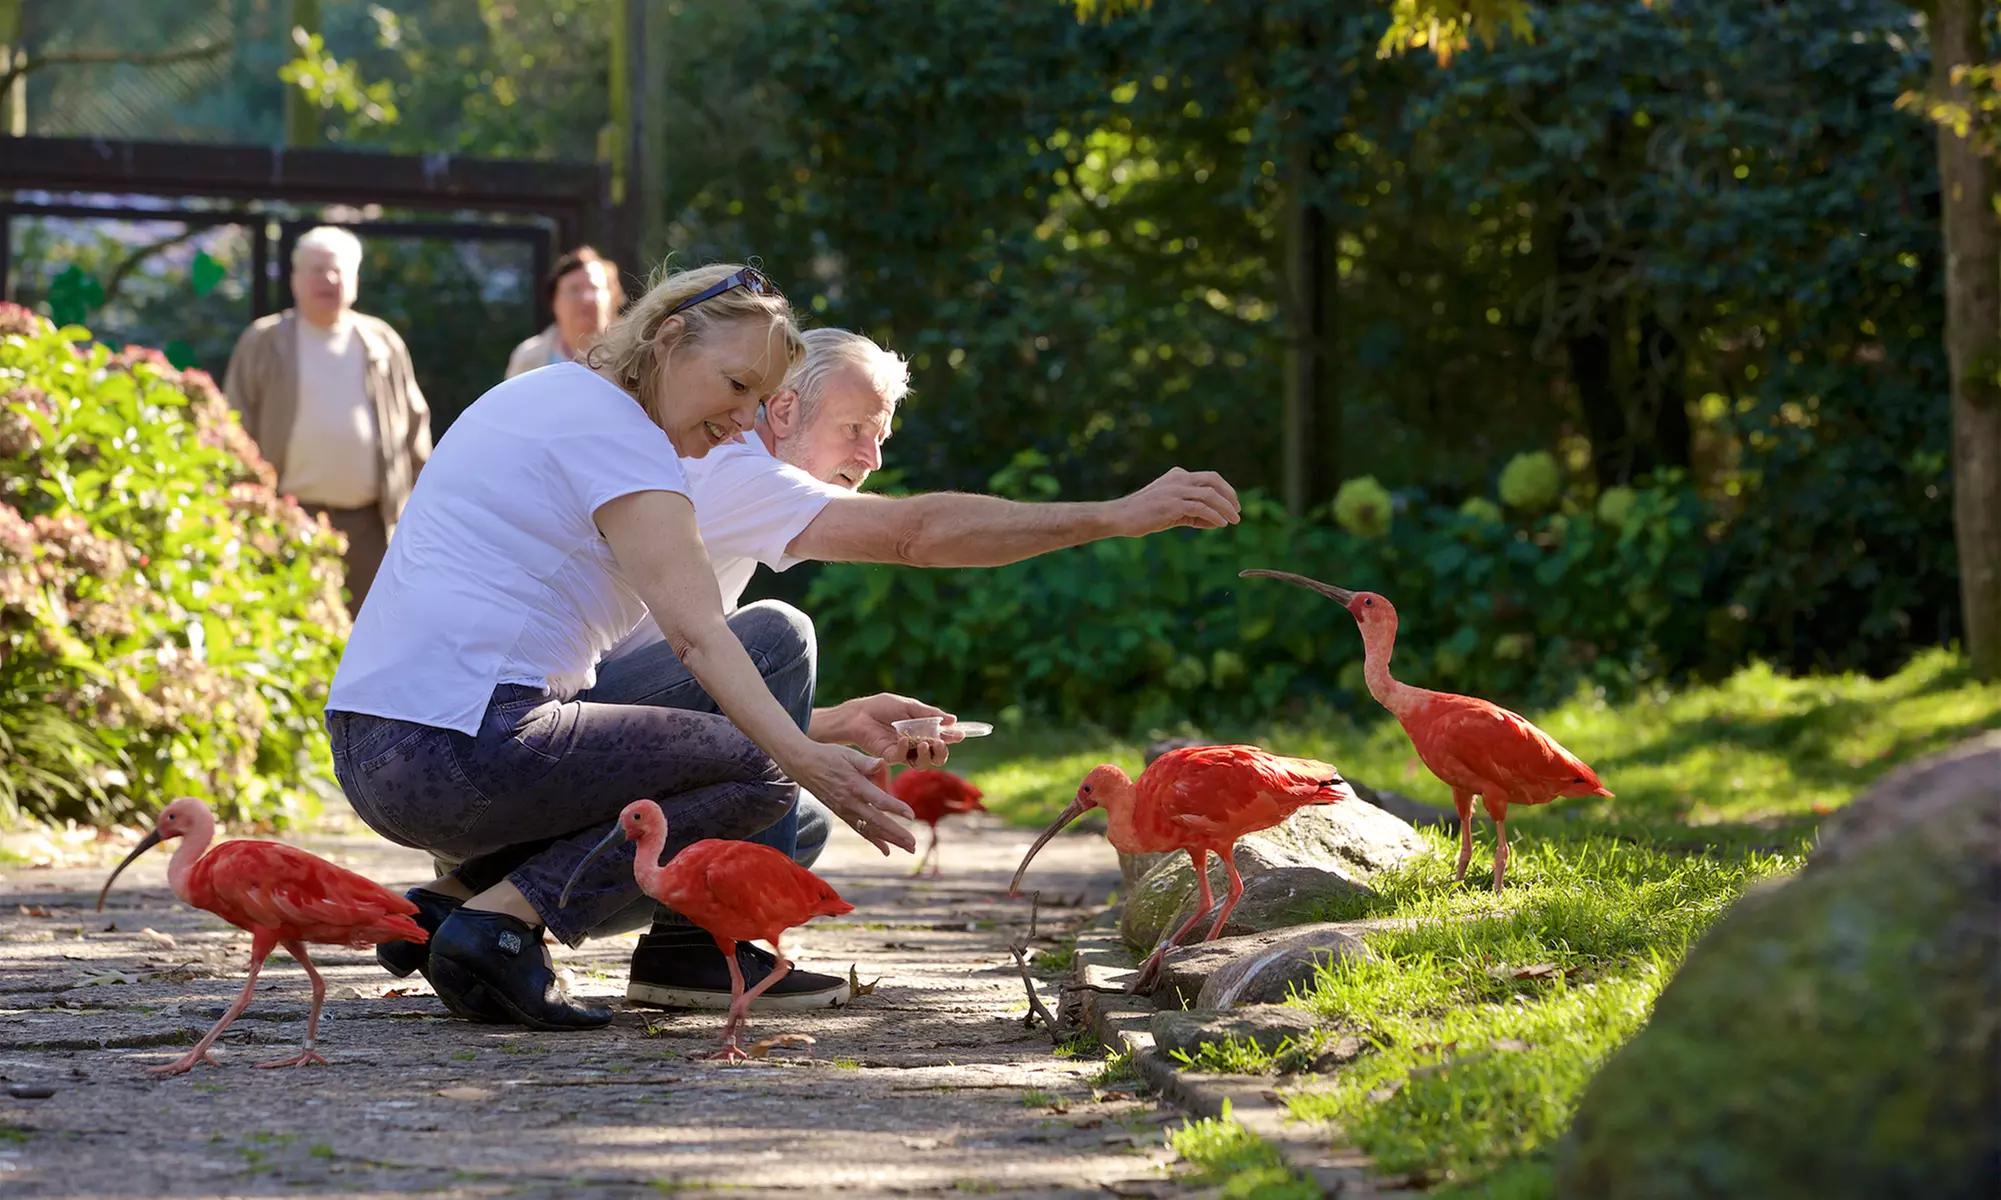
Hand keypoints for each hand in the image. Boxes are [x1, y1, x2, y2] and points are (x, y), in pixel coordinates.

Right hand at [785, 741, 916, 855]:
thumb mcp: (848, 753)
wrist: (803, 766)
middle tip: (913, 844)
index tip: (912, 816)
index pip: (879, 800)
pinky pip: (860, 830)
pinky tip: (886, 850)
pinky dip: (874, 840)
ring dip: (890, 840)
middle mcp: (850, 802)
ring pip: (870, 829)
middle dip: (896, 834)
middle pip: (877, 822)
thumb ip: (866, 762)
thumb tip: (882, 762)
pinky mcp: (842, 814)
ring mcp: (845, 810)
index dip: (896, 808)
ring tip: (908, 849)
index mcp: (855, 785)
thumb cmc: (828, 755)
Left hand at [840, 692, 955, 767]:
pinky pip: (901, 758)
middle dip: (942, 753)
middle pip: (935, 758)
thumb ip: (930, 715)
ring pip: (922, 764)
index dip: (951, 738)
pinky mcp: (889, 756)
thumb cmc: (883, 707)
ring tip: (924, 744)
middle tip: (941, 743)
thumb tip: (953, 719)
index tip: (960, 734)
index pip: (942, 739)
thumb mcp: (910, 707)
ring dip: (926, 755)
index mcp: (922, 732)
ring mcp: (903, 752)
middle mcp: (915, 745)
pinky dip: (904, 749)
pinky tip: (903, 738)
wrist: (859, 713)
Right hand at [1114, 468, 1240, 534]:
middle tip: (1238, 510)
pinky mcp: (1173, 503)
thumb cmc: (1142, 515)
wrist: (1119, 516)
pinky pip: (1201, 508)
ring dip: (1226, 508)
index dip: (1225, 490)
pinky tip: (1221, 524)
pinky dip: (1214, 516)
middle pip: (1213, 480)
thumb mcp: (1170, 511)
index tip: (1233, 504)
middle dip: (1229, 495)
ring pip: (1210, 494)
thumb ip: (1192, 513)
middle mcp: (1178, 478)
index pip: (1208, 478)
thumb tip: (1216, 521)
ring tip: (1234, 520)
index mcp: (1177, 476)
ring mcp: (1175, 490)